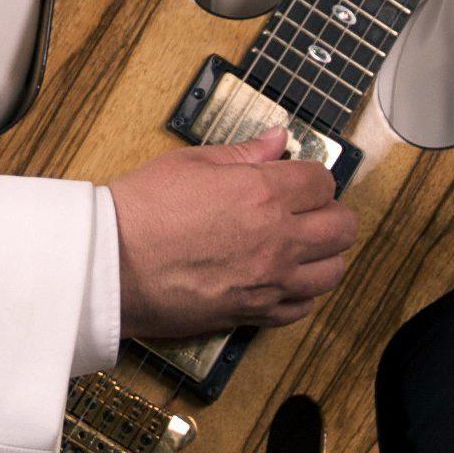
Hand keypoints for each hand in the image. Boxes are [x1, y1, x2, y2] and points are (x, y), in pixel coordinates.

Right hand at [109, 126, 357, 339]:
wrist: (111, 265)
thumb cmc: (143, 208)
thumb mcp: (191, 162)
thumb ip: (244, 153)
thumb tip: (277, 139)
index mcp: (265, 193)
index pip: (323, 182)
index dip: (312, 177)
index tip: (297, 179)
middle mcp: (279, 238)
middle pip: (342, 227)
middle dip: (330, 213)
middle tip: (306, 209)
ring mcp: (270, 280)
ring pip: (333, 271)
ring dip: (325, 254)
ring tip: (302, 245)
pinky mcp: (254, 313)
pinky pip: (303, 308)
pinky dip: (303, 293)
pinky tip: (286, 279)